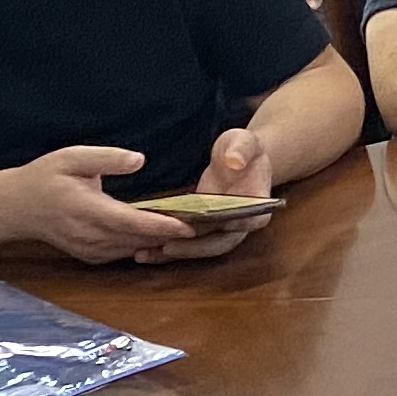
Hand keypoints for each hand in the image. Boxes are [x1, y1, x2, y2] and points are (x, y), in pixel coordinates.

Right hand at [4, 146, 196, 263]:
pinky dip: (145, 246)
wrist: (16, 207)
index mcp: (86, 209)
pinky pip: (125, 254)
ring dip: (163, 243)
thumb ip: (106, 158)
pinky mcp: (92, 257)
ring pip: (135, 250)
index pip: (130, 222)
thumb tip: (139, 159)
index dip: (161, 226)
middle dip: (172, 235)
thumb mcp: (71, 157)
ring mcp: (90, 250)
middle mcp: (89, 235)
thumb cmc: (46, 177)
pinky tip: (166, 236)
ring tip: (196, 229)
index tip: (190, 225)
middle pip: (138, 239)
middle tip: (207, 225)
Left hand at [135, 125, 280, 262]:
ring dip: (173, 253)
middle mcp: (240, 223)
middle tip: (169, 247)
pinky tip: (139, 250)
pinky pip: (184, 241)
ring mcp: (219, 228)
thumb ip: (241, 149)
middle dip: (195, 247)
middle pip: (221, 242)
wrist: (235, 157)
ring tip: (143, 254)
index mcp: (257, 204)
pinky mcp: (200, 228)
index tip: (215, 225)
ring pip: (199, 247)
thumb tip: (234, 161)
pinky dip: (164, 249)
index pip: (251, 221)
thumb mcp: (244, 141)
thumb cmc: (241, 147)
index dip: (235, 225)